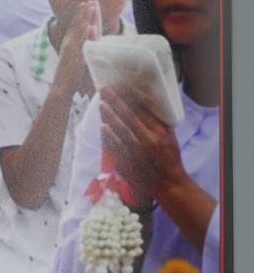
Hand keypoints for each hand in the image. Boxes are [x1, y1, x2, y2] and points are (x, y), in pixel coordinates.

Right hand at [54, 0, 99, 95]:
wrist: (61, 87)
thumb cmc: (70, 77)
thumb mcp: (75, 60)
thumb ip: (79, 51)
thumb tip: (84, 46)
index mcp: (69, 44)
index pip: (75, 26)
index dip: (80, 15)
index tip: (86, 4)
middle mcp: (69, 44)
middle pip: (76, 25)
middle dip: (83, 12)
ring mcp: (71, 49)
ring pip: (78, 30)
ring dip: (84, 18)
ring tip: (89, 6)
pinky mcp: (74, 56)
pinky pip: (81, 43)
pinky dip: (84, 34)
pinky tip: (89, 26)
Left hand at [99, 84, 185, 206]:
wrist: (167, 186)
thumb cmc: (169, 160)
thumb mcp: (171, 139)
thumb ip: (160, 124)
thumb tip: (147, 106)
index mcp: (159, 132)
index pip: (142, 110)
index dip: (129, 97)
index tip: (120, 86)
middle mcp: (148, 140)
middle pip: (129, 116)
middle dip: (116, 101)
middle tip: (105, 88)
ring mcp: (136, 151)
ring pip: (121, 130)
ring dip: (110, 115)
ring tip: (101, 103)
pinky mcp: (127, 161)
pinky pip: (116, 147)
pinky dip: (109, 137)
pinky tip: (102, 126)